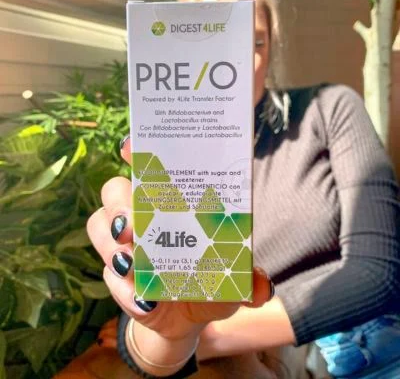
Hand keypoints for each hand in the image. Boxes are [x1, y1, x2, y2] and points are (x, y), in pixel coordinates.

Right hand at [87, 136, 273, 341]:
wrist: (187, 317)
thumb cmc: (211, 283)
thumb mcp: (232, 278)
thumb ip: (247, 280)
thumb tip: (262, 286)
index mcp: (171, 202)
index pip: (148, 166)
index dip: (137, 152)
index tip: (132, 148)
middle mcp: (142, 213)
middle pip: (115, 190)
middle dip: (119, 204)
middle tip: (131, 227)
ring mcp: (123, 242)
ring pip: (99, 225)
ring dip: (111, 244)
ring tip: (131, 264)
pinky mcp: (114, 273)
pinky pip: (106, 272)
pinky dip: (122, 287)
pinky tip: (144, 301)